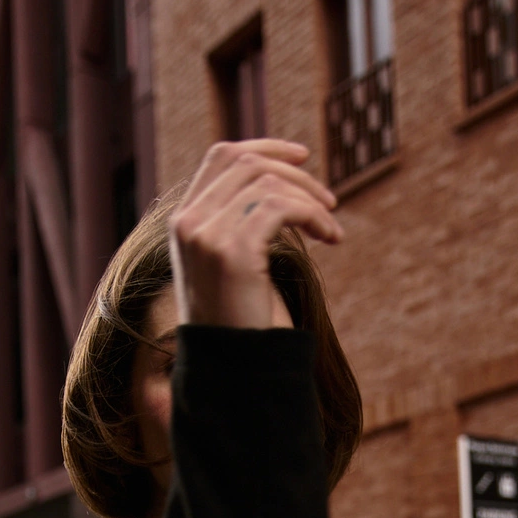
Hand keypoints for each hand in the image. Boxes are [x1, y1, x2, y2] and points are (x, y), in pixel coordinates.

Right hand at [170, 140, 341, 328]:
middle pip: (246, 162)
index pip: (222, 157)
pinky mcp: (230, 252)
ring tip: (332, 228)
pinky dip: (313, 215)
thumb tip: (281, 191)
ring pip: (266, 183)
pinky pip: (280, 207)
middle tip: (330, 201)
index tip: (303, 157)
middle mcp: (188, 223)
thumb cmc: (243, 324)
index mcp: (185, 222)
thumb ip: (243, 225)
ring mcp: (205, 235)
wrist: (234, 369)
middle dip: (296, 174)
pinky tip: (330, 238)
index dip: (265, 148)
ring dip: (310, 199)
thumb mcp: (237, 266)